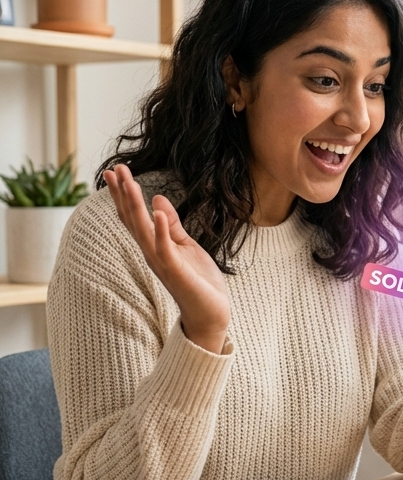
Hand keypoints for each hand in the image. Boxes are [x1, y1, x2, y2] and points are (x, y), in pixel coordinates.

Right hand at [104, 165, 229, 352]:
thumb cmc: (198, 280)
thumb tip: (158, 199)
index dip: (123, 194)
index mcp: (153, 245)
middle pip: (132, 219)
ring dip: (136, 206)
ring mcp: (162, 262)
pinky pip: (165, 248)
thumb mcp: (185, 245)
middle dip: (124, 193)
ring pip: (144, 230)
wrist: (211, 311)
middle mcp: (152, 252)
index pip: (133, 215)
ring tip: (130, 183)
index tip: (114, 171)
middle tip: (116, 168)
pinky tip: (158, 212)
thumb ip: (172, 225)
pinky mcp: (177, 271)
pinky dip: (162, 230)